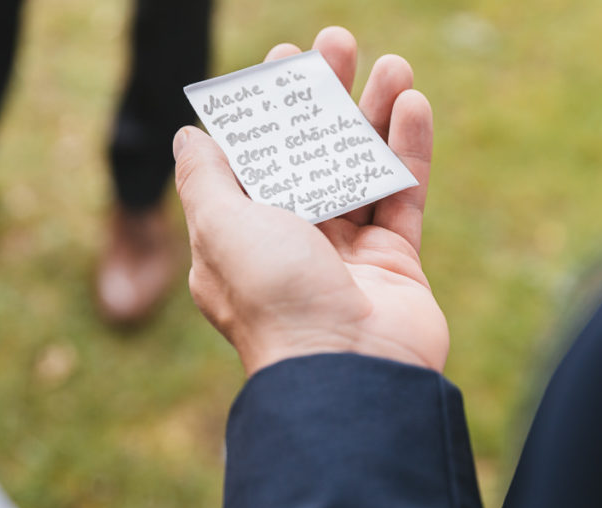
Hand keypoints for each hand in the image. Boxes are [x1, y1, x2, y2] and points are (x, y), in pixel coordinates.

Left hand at [174, 27, 446, 376]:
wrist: (348, 370)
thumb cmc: (274, 299)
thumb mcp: (221, 229)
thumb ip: (205, 178)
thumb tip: (188, 137)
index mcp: (241, 236)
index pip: (253, 158)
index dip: (267, 106)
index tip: (283, 57)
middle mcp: (292, 242)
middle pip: (310, 154)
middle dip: (324, 97)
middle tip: (338, 44)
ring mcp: (346, 252)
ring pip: (361, 168)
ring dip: (374, 114)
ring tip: (393, 64)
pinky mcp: (394, 261)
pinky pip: (402, 194)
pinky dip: (408, 151)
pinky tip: (413, 105)